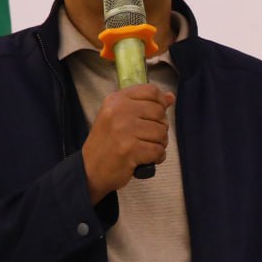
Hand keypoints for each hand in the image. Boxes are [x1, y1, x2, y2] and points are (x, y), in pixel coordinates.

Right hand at [81, 84, 175, 203]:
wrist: (90, 170)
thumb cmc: (107, 143)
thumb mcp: (118, 117)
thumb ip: (144, 104)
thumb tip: (171, 97)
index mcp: (116, 100)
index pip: (150, 91)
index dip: (160, 103)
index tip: (155, 116)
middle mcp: (119, 111)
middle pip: (159, 112)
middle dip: (161, 127)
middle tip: (149, 137)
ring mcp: (124, 130)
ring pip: (161, 132)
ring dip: (160, 144)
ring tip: (147, 148)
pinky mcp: (129, 149)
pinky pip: (158, 150)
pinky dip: (157, 157)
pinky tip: (147, 159)